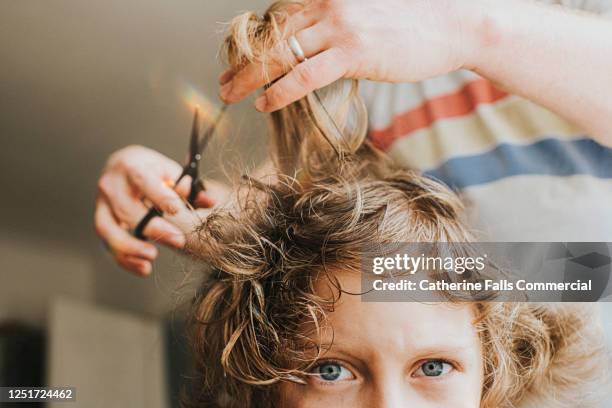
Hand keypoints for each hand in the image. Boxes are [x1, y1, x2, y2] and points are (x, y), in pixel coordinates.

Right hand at [94, 145, 229, 275]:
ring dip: (130, 248)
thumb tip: (210, 201)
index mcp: (131, 166)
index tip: (177, 211)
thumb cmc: (153, 170)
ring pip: (108, 229)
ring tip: (152, 257)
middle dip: (154, 228)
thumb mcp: (171, 172)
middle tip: (179, 240)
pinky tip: (144, 268)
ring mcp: (102, 204)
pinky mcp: (101, 221)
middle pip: (128, 210)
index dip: (160, 196)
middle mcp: (111, 185)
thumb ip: (189, 188)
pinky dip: (124, 259)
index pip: (143, 180)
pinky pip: (107, 244)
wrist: (124, 167)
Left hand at [219, 0, 477, 111]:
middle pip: (272, 33)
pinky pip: (305, 75)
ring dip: (250, 77)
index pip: (279, 15)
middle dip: (243, 60)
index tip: (241, 61)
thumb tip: (314, 42)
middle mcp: (329, 2)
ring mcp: (340, 26)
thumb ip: (336, 21)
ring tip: (231, 95)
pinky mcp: (353, 52)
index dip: (256, 40)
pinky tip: (264, 104)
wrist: (453, 24)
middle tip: (225, 80)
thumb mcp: (367, 11)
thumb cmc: (412, 21)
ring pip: (281, 54)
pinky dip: (279, 91)